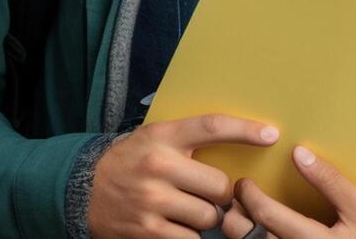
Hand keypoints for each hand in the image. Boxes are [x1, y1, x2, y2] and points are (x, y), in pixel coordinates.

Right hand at [88, 113, 279, 238]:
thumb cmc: (130, 161)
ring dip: (206, 217)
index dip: (245, 130)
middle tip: (209, 193)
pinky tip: (175, 225)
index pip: (212, 127)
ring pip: (209, 216)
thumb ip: (189, 139)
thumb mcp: (154, 137)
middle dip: (221, 194)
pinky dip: (189, 236)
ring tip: (187, 209)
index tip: (271, 135)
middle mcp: (158, 166)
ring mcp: (153, 201)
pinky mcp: (148, 231)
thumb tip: (242, 138)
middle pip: (220, 185)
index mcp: (162, 137)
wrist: (84, 190)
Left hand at [228, 146, 355, 238]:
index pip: (267, 216)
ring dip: (239, 230)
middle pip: (250, 237)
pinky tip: (252, 227)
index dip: (249, 196)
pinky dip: (253, 238)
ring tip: (236, 212)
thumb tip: (299, 152)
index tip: (243, 181)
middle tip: (232, 197)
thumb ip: (331, 181)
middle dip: (234, 215)